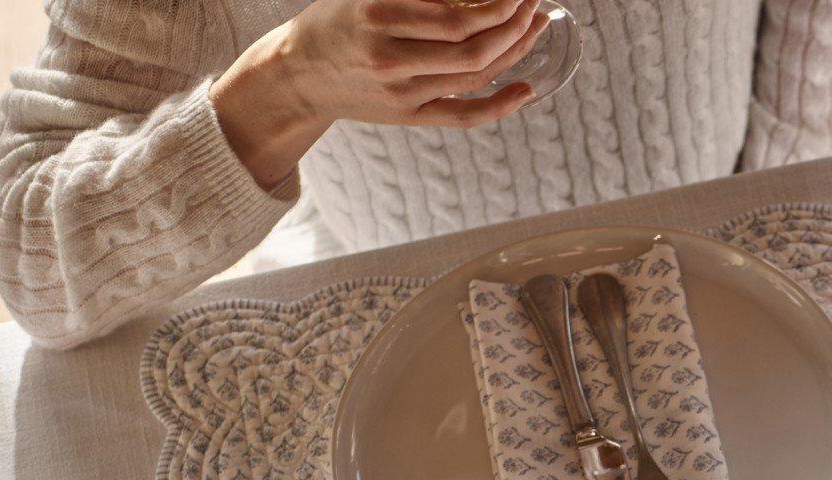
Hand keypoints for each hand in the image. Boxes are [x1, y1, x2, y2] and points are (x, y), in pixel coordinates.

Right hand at [214, 0, 548, 186]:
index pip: (455, 18)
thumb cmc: (336, 22)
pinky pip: (463, 116)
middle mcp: (390, 58)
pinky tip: (526, 88)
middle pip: (471, 49)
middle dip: (513, 25)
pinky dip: (500, 106)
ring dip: (513, 52)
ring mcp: (402, 93)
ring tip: (533, 27)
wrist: (298, 74)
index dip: (497, 6)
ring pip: (474, 77)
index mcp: (378, 16)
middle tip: (533, 4)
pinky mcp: (409, 116)